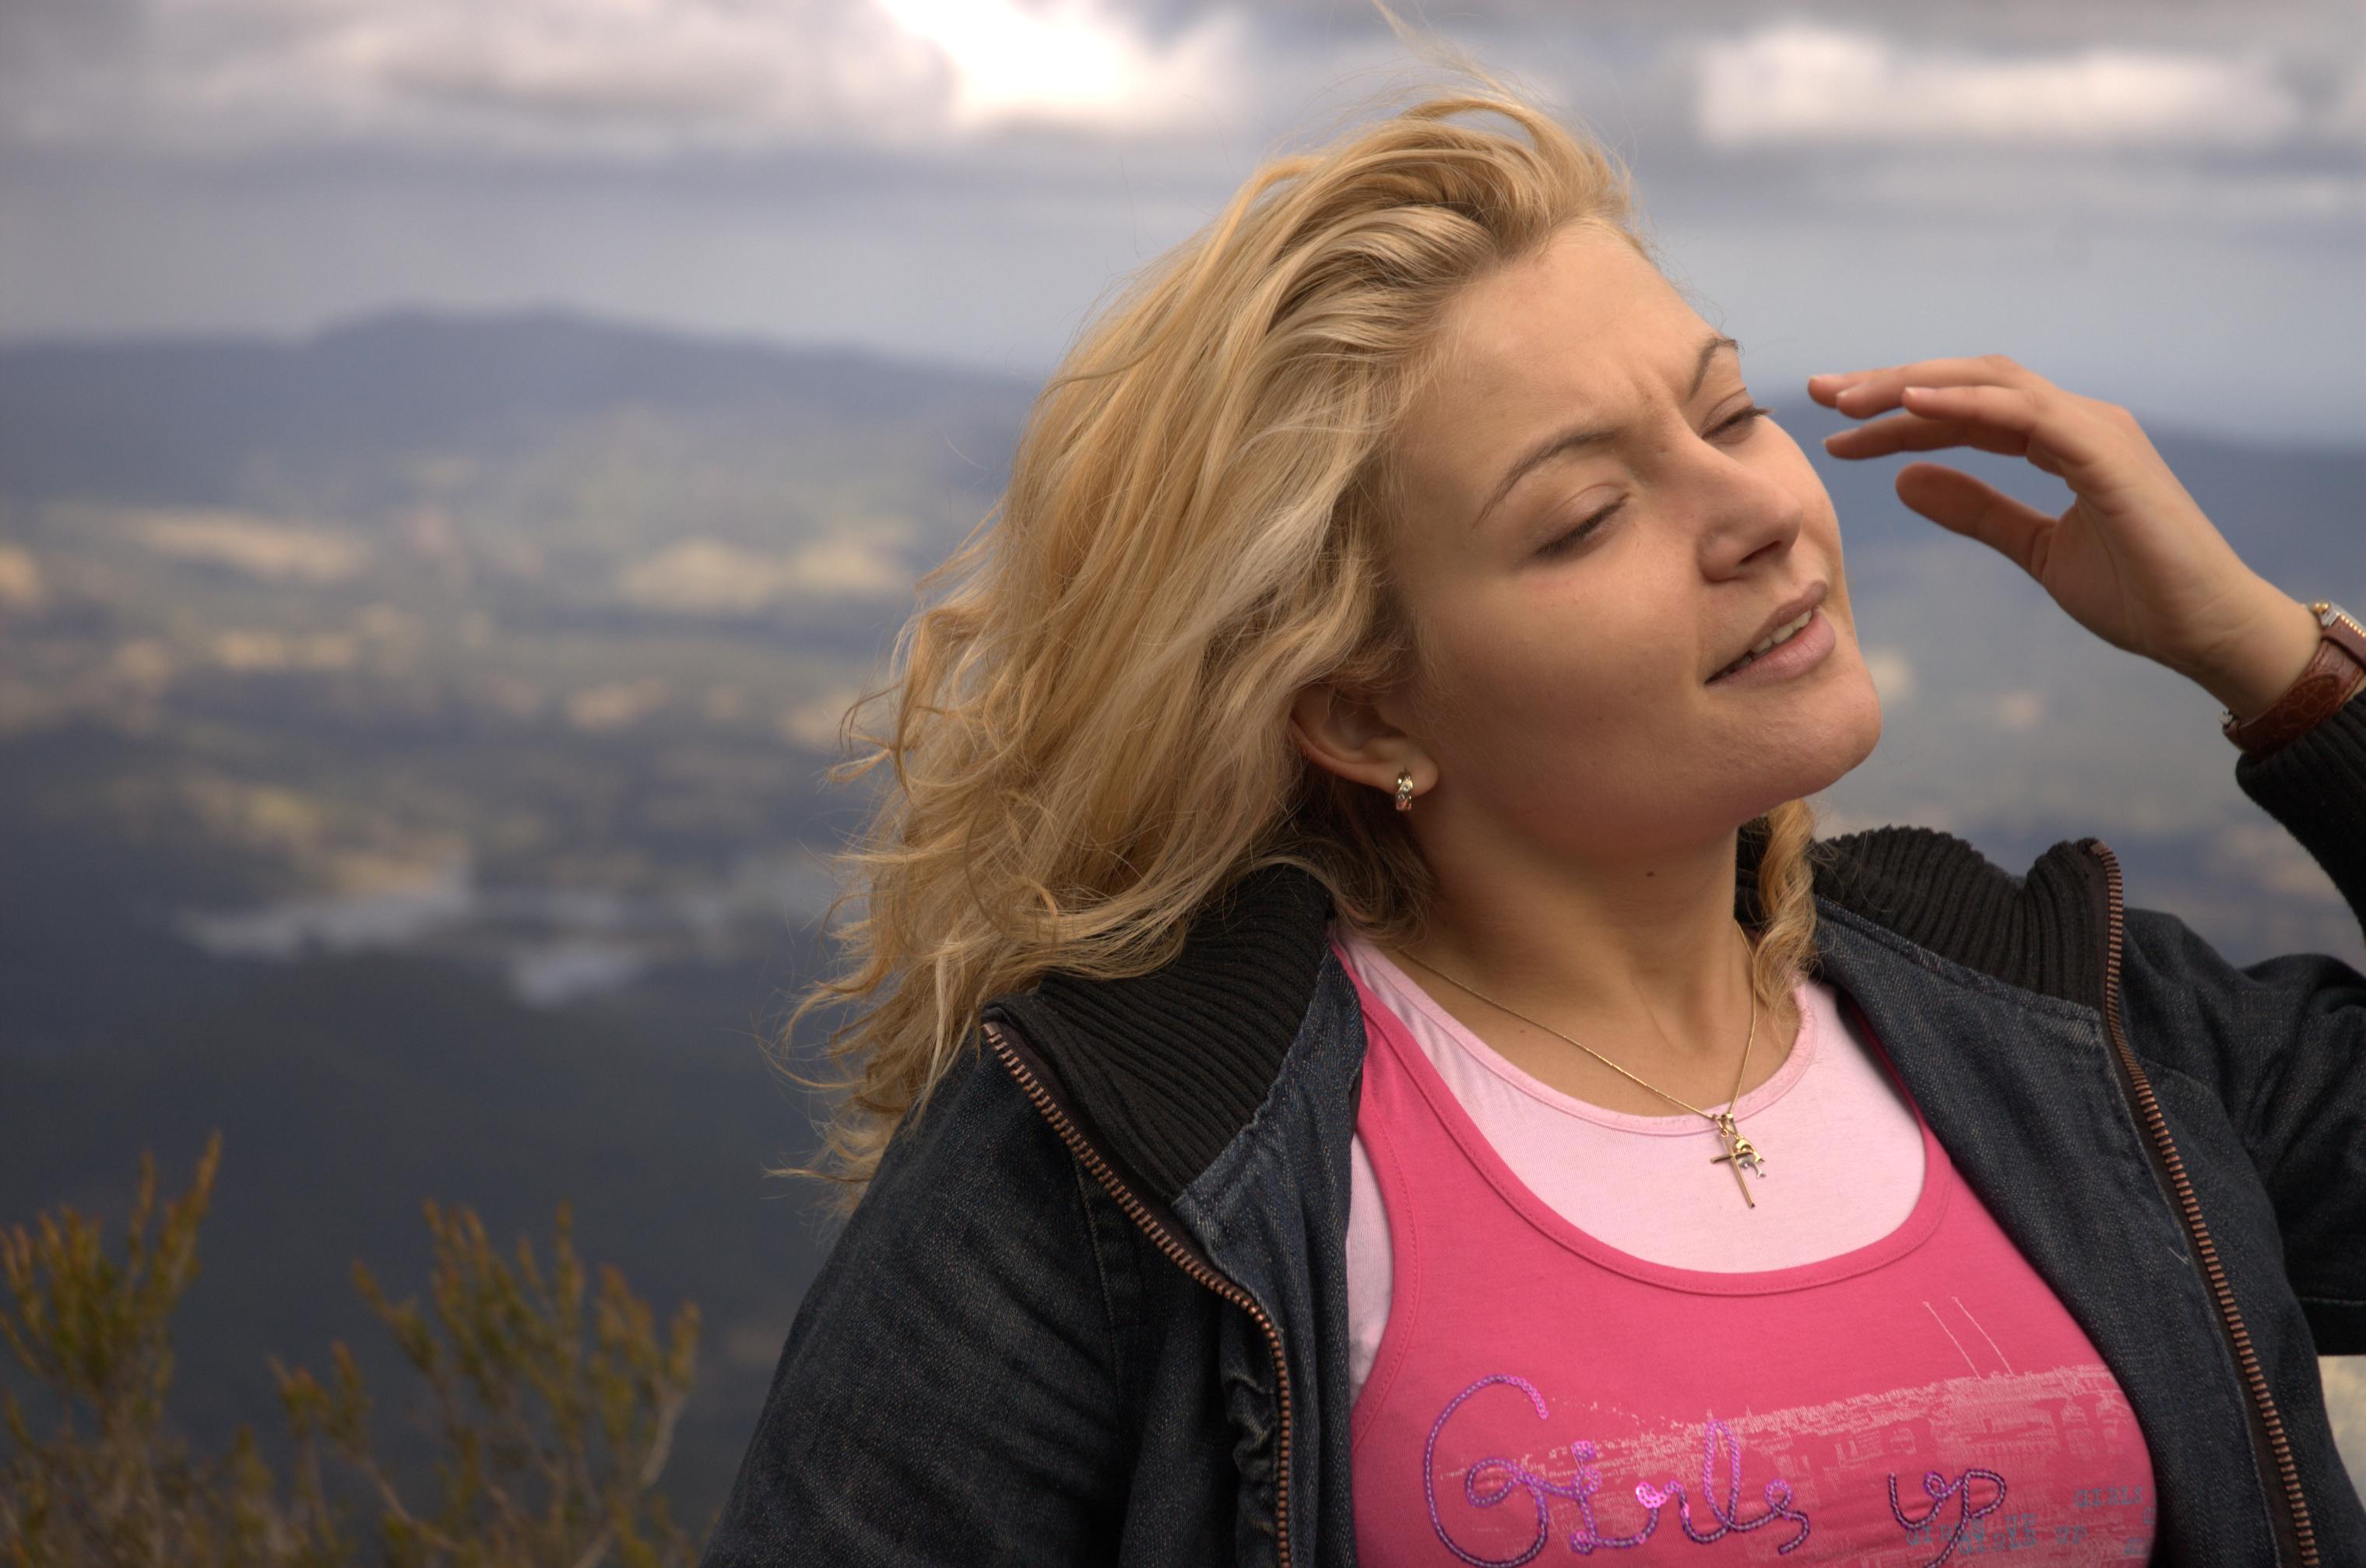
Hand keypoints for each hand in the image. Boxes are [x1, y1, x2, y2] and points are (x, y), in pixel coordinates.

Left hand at [1807, 354, 2321, 716]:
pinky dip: (1967, 405)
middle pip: (1969, 383)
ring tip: (1849, 401)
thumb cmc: (2134, 592)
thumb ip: (1975, 511)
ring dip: (1915, 386)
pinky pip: (2026, 415)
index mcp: (2060, 441)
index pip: (1964, 413)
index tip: (1836, 433)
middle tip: (1820, 393)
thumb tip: (1903, 480)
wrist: (2204, 631)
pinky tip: (1913, 407)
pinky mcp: (2107, 453)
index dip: (1897, 418)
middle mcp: (2077, 421)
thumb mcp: (2032, 550)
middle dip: (1892, 384)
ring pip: (1991, 385)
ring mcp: (2095, 430)